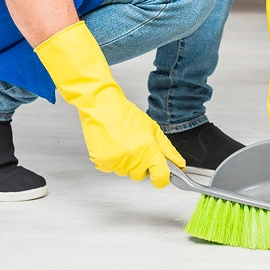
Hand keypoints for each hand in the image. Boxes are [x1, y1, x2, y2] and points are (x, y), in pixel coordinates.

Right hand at [35, 21, 183, 186]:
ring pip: (127, 170)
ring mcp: (114, 157)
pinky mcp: (99, 157)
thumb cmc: (119, 105)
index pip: (162, 172)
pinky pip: (110, 166)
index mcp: (146, 144)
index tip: (173, 175)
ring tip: (123, 136)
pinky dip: (112, 155)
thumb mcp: (146, 123)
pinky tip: (111, 139)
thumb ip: (162, 144)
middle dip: (144, 161)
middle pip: (143, 174)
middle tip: (138, 142)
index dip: (167, 175)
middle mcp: (131, 153)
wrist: (93, 95)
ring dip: (127, 157)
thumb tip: (177, 161)